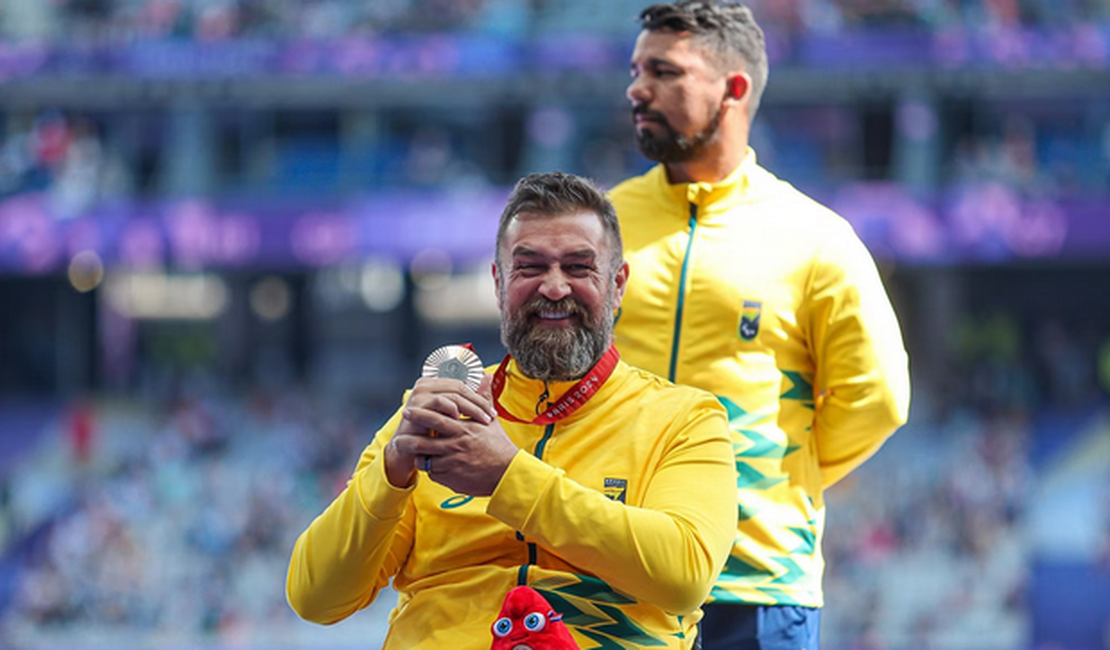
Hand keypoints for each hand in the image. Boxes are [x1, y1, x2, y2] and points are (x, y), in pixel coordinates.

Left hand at [387, 375, 518, 495]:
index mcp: (463, 429)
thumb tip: (487, 376)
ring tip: (411, 453)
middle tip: (397, 437)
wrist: (507, 474)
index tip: (408, 410)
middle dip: (408, 439)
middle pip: (423, 442)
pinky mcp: (451, 479)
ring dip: (417, 457)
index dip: (419, 415)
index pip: (437, 419)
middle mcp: (455, 446)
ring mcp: (452, 464)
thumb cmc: (499, 446)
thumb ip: (483, 398)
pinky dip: (431, 470)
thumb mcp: (491, 421)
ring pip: (425, 460)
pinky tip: (432, 466)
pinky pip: (434, 474)